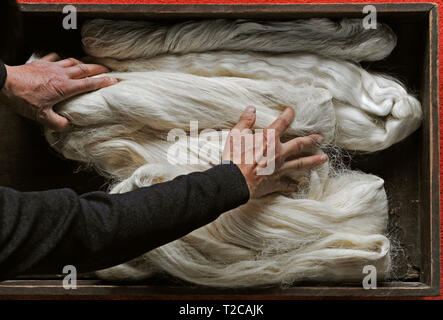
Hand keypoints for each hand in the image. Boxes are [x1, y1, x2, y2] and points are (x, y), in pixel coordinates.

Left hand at [0, 53, 116, 131]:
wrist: (4, 82)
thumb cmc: (23, 98)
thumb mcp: (41, 116)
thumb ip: (57, 123)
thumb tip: (69, 126)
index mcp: (65, 87)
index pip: (89, 84)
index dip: (103, 82)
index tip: (114, 81)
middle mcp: (62, 75)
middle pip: (85, 69)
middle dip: (98, 69)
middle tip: (107, 70)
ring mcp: (52, 66)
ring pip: (72, 61)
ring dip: (83, 63)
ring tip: (89, 65)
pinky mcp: (41, 63)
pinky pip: (55, 57)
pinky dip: (62, 59)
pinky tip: (63, 60)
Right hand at [222, 106, 327, 198]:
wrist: (234, 181)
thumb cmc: (234, 158)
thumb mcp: (236, 135)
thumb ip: (245, 121)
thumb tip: (251, 108)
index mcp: (269, 139)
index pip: (281, 123)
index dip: (288, 115)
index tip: (292, 111)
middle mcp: (278, 152)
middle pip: (299, 144)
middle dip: (311, 140)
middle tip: (321, 138)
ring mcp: (279, 168)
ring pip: (300, 163)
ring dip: (313, 160)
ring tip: (324, 158)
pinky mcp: (275, 182)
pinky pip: (287, 184)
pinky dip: (292, 185)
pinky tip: (298, 186)